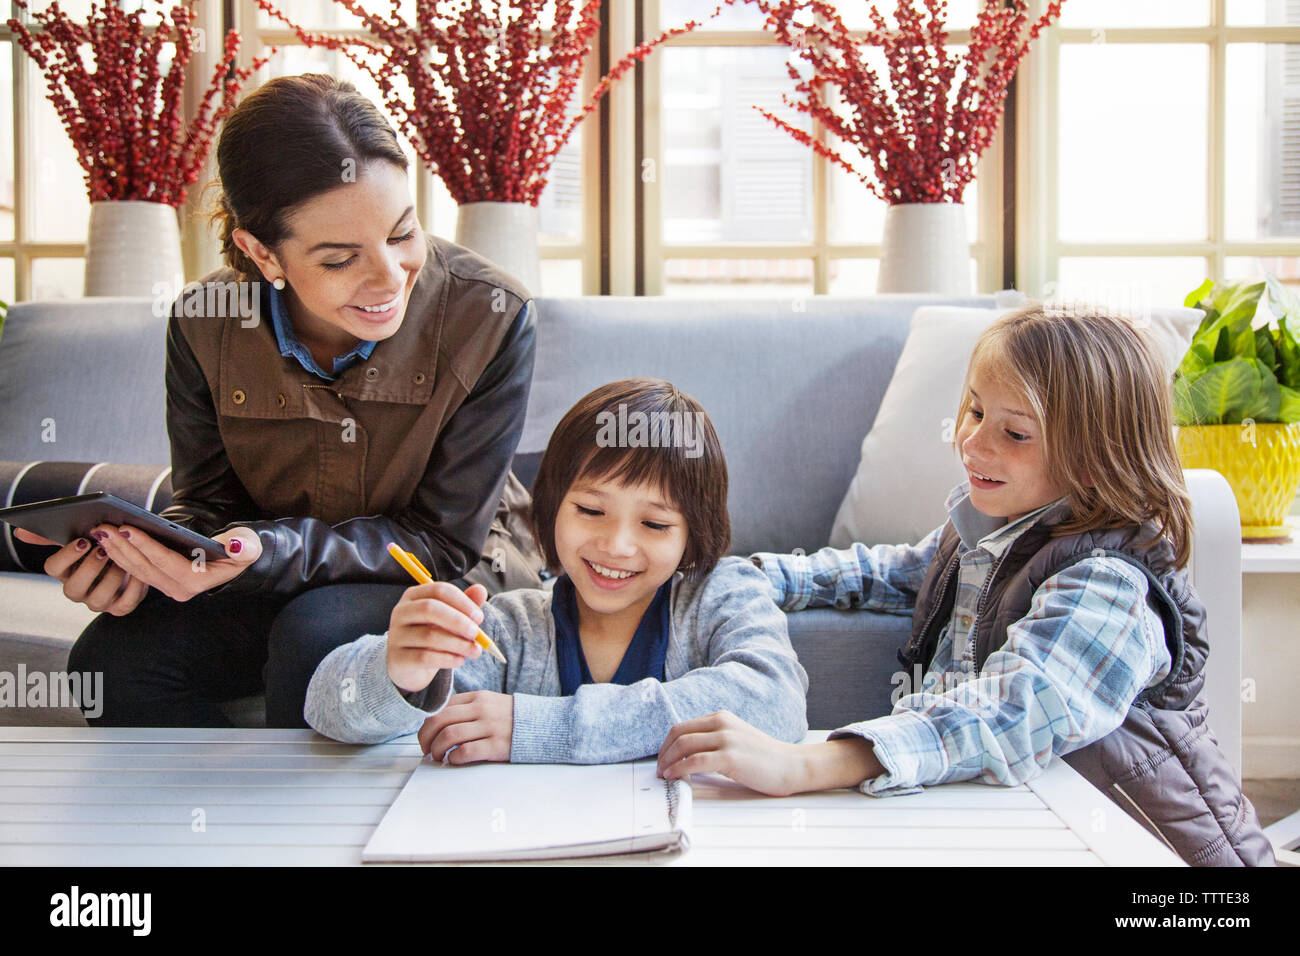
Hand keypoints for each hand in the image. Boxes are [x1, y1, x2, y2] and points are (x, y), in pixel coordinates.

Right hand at [14, 528, 147, 616]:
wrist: (132, 561)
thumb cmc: (103, 549)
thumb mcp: (83, 539)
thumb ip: (54, 536)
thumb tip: (20, 533)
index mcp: (65, 572)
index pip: (53, 568)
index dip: (67, 556)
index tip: (83, 541)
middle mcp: (78, 590)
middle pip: (73, 588)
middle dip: (89, 568)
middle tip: (104, 551)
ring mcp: (98, 602)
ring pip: (98, 599)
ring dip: (111, 578)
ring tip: (123, 562)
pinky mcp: (120, 608)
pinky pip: (125, 604)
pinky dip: (134, 589)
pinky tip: (139, 574)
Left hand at [81, 523, 260, 603]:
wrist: (237, 558)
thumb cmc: (242, 548)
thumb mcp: (250, 545)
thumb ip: (246, 546)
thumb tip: (237, 545)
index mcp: (198, 581)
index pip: (166, 563)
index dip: (146, 546)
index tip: (127, 529)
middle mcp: (180, 590)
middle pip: (145, 568)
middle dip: (122, 547)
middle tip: (103, 528)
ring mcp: (168, 588)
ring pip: (136, 570)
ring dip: (116, 552)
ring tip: (100, 531)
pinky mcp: (160, 581)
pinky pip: (136, 570)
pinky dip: (120, 555)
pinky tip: (107, 541)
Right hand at [386, 581, 487, 692]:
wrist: (409, 665)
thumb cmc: (431, 635)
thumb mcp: (448, 618)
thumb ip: (464, 605)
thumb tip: (481, 590)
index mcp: (414, 596)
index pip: (439, 590)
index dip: (462, 602)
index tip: (479, 617)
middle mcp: (401, 612)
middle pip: (429, 608)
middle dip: (458, 621)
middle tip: (476, 633)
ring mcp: (396, 635)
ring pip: (429, 636)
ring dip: (458, 643)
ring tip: (474, 650)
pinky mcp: (398, 658)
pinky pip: (425, 657)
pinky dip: (447, 659)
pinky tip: (460, 660)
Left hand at [417, 690, 512, 763]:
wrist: (545, 726)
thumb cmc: (514, 718)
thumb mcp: (492, 703)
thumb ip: (469, 708)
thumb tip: (441, 722)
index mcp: (478, 698)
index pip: (442, 707)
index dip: (427, 723)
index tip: (426, 736)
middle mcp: (482, 710)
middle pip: (440, 720)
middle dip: (425, 737)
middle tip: (425, 749)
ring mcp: (489, 727)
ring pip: (448, 736)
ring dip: (436, 750)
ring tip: (438, 757)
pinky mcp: (496, 745)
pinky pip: (465, 752)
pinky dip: (453, 758)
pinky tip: (454, 760)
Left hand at [658, 711, 886, 795]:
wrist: (792, 765)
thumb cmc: (765, 758)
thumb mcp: (737, 738)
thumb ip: (715, 740)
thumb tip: (687, 754)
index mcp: (722, 717)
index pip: (682, 726)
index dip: (666, 744)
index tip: (662, 759)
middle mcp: (722, 723)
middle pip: (679, 733)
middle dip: (663, 752)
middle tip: (659, 769)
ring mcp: (727, 738)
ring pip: (684, 745)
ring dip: (668, 761)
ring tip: (664, 775)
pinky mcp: (731, 757)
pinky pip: (695, 761)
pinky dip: (679, 769)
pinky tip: (675, 778)